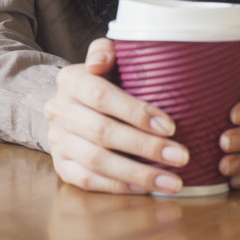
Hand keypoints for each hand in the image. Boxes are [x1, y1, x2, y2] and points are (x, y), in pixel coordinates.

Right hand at [44, 38, 186, 195]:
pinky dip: (118, 186)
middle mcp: (58, 110)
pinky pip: (87, 180)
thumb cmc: (104, 81)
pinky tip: (145, 189)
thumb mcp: (106, 60)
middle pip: (102, 132)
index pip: (101, 96)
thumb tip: (100, 60)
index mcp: (70, 80)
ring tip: (173, 181)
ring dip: (138, 173)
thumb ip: (105, 51)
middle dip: (146, 147)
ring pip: (96, 161)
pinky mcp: (60, 165)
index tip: (171, 127)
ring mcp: (57, 141)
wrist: (73, 106)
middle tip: (181, 157)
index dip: (136, 113)